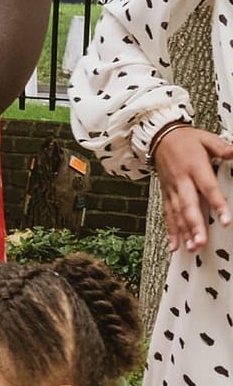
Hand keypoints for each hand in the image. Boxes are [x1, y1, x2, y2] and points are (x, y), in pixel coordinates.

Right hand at [152, 124, 232, 252]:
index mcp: (195, 168)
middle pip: (189, 207)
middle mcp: (182, 181)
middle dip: (195, 226)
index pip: (208, 189)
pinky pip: (167, 215)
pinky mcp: (166, 194)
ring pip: (177, 214)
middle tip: (201, 242)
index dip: (217, 205)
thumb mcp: (207, 139)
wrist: (159, 138)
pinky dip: (170, 231)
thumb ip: (223, 147)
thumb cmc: (185, 139)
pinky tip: (174, 245)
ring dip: (184, 233)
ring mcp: (172, 189)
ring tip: (192, 248)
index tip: (226, 220)